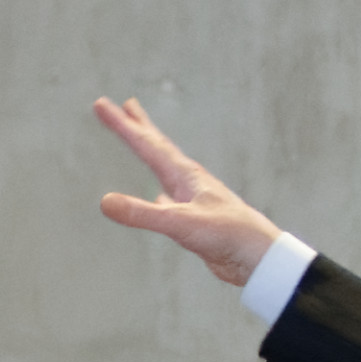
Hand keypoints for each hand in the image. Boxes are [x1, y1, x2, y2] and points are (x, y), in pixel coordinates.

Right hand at [91, 96, 288, 287]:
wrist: (258, 256)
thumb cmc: (228, 234)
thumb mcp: (180, 224)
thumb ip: (142, 214)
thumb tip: (105, 202)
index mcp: (185, 175)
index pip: (146, 143)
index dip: (122, 124)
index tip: (102, 105)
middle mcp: (188, 181)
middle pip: (157, 146)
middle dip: (137, 126)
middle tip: (123, 105)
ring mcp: (192, 198)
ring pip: (164, 168)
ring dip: (150, 151)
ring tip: (142, 139)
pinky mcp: (195, 218)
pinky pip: (170, 197)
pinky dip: (159, 190)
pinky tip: (160, 195)